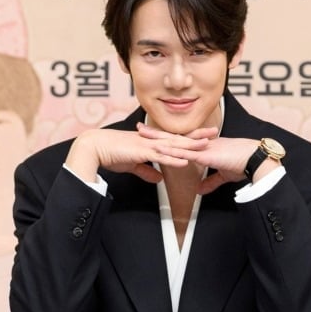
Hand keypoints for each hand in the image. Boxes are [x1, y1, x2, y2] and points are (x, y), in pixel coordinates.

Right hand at [66, 124, 218, 183]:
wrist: (95, 149)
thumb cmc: (111, 154)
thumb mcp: (133, 165)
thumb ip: (147, 171)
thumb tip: (159, 179)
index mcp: (151, 143)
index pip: (175, 140)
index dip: (191, 138)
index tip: (205, 137)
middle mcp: (152, 141)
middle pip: (179, 139)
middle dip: (197, 136)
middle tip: (215, 132)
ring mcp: (147, 146)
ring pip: (173, 146)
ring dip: (190, 146)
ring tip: (206, 145)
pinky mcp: (141, 152)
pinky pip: (160, 156)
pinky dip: (173, 158)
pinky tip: (185, 160)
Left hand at [135, 124, 263, 194]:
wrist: (256, 160)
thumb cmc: (244, 165)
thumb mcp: (224, 175)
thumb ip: (210, 182)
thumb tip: (199, 190)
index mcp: (205, 147)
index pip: (182, 141)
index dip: (167, 138)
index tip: (154, 135)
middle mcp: (202, 144)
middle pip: (174, 137)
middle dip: (156, 133)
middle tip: (139, 127)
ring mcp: (203, 148)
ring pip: (176, 142)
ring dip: (159, 139)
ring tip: (143, 135)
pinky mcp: (206, 155)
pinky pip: (186, 153)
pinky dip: (172, 152)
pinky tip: (160, 150)